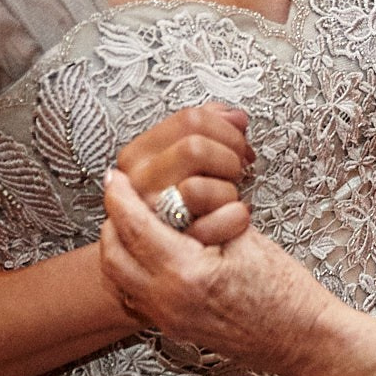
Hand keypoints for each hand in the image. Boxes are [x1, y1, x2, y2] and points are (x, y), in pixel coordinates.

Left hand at [99, 169, 333, 375]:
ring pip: (119, 279)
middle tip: (123, 197)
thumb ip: (205, 219)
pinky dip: (133, 271)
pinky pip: (136, 297)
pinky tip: (154, 255)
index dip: (120, 197)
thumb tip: (178, 201)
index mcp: (186, 275)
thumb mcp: (247, 241)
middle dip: (112, 222)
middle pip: (113, 256)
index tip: (117, 178)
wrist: (303, 340)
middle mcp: (168, 303)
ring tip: (137, 223)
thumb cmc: (287, 294)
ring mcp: (169, 320)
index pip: (134, 227)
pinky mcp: (175, 328)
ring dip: (120, 248)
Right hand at [113, 103, 253, 244]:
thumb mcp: (184, 160)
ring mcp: (151, 214)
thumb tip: (235, 117)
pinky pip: (211, 224)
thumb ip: (208, 128)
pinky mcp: (170, 246)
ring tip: (229, 197)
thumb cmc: (181, 204)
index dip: (227, 128)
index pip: (191, 118)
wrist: (164, 257)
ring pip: (198, 187)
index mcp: (139, 154)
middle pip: (195, 147)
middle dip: (229, 157)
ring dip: (228, 189)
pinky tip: (233, 218)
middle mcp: (137, 182)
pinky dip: (234, 218)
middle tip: (236, 171)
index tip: (237, 144)